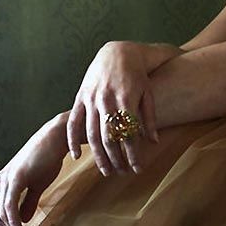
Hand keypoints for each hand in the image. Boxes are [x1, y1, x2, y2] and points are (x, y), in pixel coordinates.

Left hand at [0, 112, 69, 225]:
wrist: (57, 139)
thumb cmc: (48, 159)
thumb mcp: (38, 185)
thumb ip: (29, 202)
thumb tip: (23, 219)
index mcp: (5, 182)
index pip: (0, 210)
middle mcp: (2, 180)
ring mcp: (7, 178)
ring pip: (3, 212)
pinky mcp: (15, 177)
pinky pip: (10, 205)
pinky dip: (14, 221)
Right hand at [66, 41, 163, 175]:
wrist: (117, 52)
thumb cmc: (137, 75)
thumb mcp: (148, 94)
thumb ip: (149, 118)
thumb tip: (153, 142)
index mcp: (125, 99)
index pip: (129, 135)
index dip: (133, 154)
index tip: (137, 168)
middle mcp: (106, 100)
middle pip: (109, 138)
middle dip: (116, 159)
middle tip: (122, 173)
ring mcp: (91, 99)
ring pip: (91, 134)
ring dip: (98, 155)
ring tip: (106, 170)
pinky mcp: (80, 97)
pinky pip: (74, 122)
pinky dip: (73, 140)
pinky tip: (76, 156)